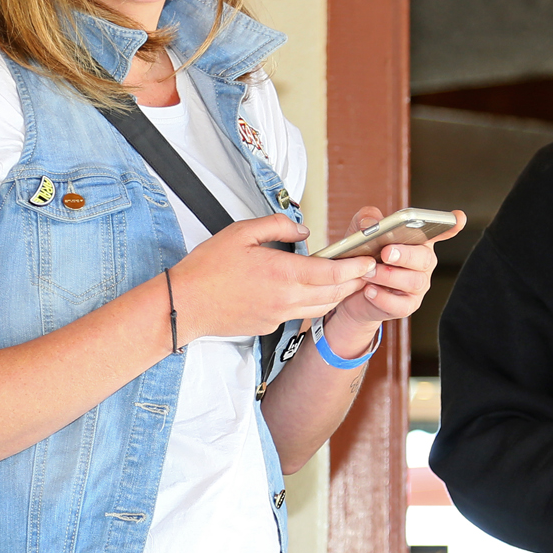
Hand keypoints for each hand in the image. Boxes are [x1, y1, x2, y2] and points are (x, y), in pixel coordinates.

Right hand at [168, 213, 378, 343]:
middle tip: (368, 270)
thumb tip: (303, 231)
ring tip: (349, 281)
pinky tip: (315, 292)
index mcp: (283, 273)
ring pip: (321, 308)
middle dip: (355, 282)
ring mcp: (279, 316)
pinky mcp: (270, 326)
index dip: (355, 267)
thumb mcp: (241, 232)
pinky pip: (301, 314)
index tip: (368, 260)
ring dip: (338, 295)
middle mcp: (286, 299)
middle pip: (334, 294)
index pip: (332, 272)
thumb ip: (277, 226)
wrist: (184, 305)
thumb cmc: (208, 267)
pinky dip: (315, 303)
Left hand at [320, 206, 466, 353]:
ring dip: (388, 276)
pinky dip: (383, 297)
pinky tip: (369, 290)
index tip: (458, 217)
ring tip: (367, 272)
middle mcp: (423, 263)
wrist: (351, 290)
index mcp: (418, 241)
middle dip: (405, 255)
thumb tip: (371, 224)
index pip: (440, 231)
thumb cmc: (363, 256)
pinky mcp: (407, 306)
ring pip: (413, 282)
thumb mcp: (361, 232)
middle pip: (425, 258)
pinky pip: (401, 304)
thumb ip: (367, 220)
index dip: (451, 225)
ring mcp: (418, 286)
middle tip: (386, 252)